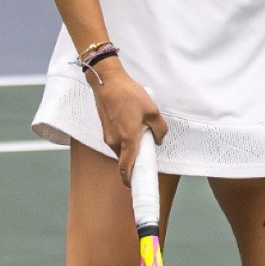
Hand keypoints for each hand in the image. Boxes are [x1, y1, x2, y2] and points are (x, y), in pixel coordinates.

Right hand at [89, 59, 167, 184]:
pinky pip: (116, 140)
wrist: (107, 80)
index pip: (126, 168)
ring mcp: (107, 135)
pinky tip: (131, 122)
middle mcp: (114, 141)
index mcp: (128, 140)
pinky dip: (124, 138)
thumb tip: (158, 140)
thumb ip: (159, 129)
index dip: (130, 180)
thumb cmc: (129, 94)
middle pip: (125, 159)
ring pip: (120, 149)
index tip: (136, 185)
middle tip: (147, 149)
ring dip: (130, 146)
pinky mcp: (105, 128)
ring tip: (140, 129)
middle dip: (135, 159)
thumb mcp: (152, 111)